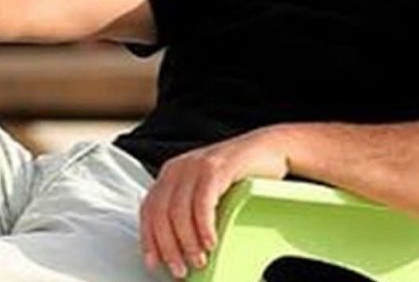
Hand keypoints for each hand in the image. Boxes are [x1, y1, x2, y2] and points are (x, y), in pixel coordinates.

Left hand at [138, 127, 289, 278]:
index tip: (154, 263)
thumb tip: (180, 251)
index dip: (149, 239)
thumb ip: (189, 212)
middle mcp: (179, 168)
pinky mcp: (217, 167)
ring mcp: (197, 165)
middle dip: (168, 247)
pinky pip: (203, 202)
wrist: (270, 149)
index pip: (149, 210)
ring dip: (187, 242)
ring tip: (199, 260)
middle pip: (160, 213)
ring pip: (179, 211)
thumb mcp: (206, 193)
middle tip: (180, 270)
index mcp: (171, 174)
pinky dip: (204, 226)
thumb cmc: (240, 177)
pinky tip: (211, 242)